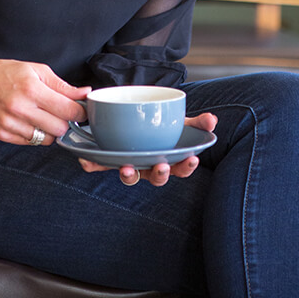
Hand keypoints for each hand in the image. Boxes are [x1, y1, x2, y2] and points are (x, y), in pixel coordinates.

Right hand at [0, 51, 89, 145]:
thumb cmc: (8, 73)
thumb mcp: (38, 70)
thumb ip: (63, 86)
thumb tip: (85, 94)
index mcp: (31, 89)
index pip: (67, 110)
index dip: (80, 112)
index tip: (81, 110)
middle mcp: (19, 108)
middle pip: (59, 128)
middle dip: (65, 121)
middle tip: (61, 112)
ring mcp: (9, 123)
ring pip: (46, 139)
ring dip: (50, 129)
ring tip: (42, 115)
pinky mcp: (2, 134)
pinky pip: (31, 142)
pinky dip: (35, 134)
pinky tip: (29, 120)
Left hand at [78, 111, 216, 185]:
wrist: (136, 121)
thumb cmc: (163, 129)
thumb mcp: (181, 122)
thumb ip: (197, 122)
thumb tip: (213, 120)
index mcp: (167, 159)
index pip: (180, 168)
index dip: (186, 167)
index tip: (191, 159)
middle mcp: (148, 166)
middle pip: (155, 177)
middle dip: (159, 174)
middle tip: (161, 165)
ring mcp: (129, 163)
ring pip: (130, 175)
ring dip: (129, 174)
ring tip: (127, 167)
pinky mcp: (109, 159)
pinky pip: (100, 165)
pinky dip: (92, 164)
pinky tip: (85, 160)